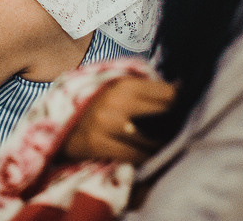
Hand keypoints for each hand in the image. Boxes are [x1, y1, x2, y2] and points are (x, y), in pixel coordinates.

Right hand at [62, 76, 176, 163]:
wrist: (57, 122)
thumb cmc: (95, 104)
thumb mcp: (118, 89)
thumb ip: (147, 90)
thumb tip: (184, 90)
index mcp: (125, 84)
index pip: (169, 95)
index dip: (182, 105)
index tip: (185, 112)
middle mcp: (117, 101)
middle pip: (164, 118)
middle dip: (174, 127)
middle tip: (176, 131)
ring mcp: (106, 124)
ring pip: (152, 141)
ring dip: (161, 145)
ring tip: (161, 144)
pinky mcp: (97, 144)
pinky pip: (135, 156)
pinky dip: (144, 158)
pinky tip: (145, 155)